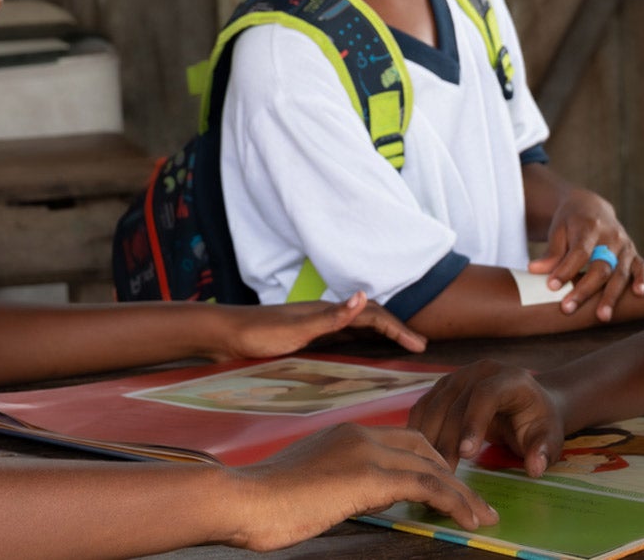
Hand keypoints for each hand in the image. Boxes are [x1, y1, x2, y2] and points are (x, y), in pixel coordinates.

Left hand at [207, 292, 426, 360]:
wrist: (223, 334)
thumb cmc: (258, 333)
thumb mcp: (297, 328)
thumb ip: (331, 316)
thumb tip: (363, 295)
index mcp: (327, 311)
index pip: (373, 316)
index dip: (398, 330)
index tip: (419, 346)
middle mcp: (325, 314)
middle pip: (370, 318)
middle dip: (397, 330)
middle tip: (419, 346)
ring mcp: (316, 324)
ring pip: (358, 326)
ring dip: (382, 334)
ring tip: (400, 345)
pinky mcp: (305, 336)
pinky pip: (344, 335)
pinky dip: (362, 340)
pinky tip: (361, 349)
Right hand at [227, 423, 496, 550]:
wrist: (241, 499)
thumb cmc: (261, 501)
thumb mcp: (306, 483)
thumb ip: (335, 483)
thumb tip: (346, 498)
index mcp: (346, 432)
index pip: (403, 440)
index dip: (430, 461)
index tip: (447, 484)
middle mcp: (362, 434)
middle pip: (425, 450)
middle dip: (454, 475)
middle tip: (474, 501)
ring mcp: (368, 453)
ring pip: (433, 469)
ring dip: (463, 495)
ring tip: (483, 516)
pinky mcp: (371, 477)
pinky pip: (428, 488)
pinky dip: (454, 503)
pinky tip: (468, 519)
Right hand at [407, 359, 565, 476]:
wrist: (527, 406)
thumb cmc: (538, 423)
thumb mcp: (549, 437)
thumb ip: (543, 451)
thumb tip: (535, 467)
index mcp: (510, 378)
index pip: (486, 395)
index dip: (474, 422)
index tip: (467, 454)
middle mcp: (480, 371)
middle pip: (455, 403)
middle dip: (448, 439)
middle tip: (444, 472)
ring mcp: (458, 376)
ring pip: (434, 405)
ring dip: (428, 438)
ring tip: (429, 469)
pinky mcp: (443, 387)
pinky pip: (423, 407)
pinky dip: (417, 430)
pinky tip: (417, 454)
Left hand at [527, 187, 643, 320]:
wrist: (591, 208)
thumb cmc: (570, 223)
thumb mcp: (558, 230)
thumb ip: (551, 252)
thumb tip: (534, 270)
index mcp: (590, 226)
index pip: (579, 252)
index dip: (566, 270)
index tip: (551, 286)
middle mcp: (611, 236)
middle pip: (601, 266)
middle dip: (584, 290)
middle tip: (567, 309)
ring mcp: (625, 245)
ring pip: (620, 272)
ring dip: (611, 295)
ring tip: (602, 316)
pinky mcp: (634, 253)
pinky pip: (641, 267)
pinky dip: (642, 279)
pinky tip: (639, 294)